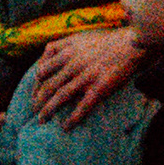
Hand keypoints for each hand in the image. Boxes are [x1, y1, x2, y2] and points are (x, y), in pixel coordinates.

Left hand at [23, 25, 141, 123]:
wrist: (130, 45)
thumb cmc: (106, 40)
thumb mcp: (79, 37)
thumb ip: (63, 45)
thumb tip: (49, 53)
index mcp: (66, 51)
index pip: (43, 68)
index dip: (36, 82)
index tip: (34, 91)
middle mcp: (72, 64)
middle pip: (48, 84)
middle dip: (38, 99)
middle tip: (33, 109)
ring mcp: (84, 77)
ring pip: (60, 96)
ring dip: (49, 110)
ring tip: (42, 120)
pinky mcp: (99, 88)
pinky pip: (82, 107)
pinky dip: (72, 119)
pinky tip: (65, 127)